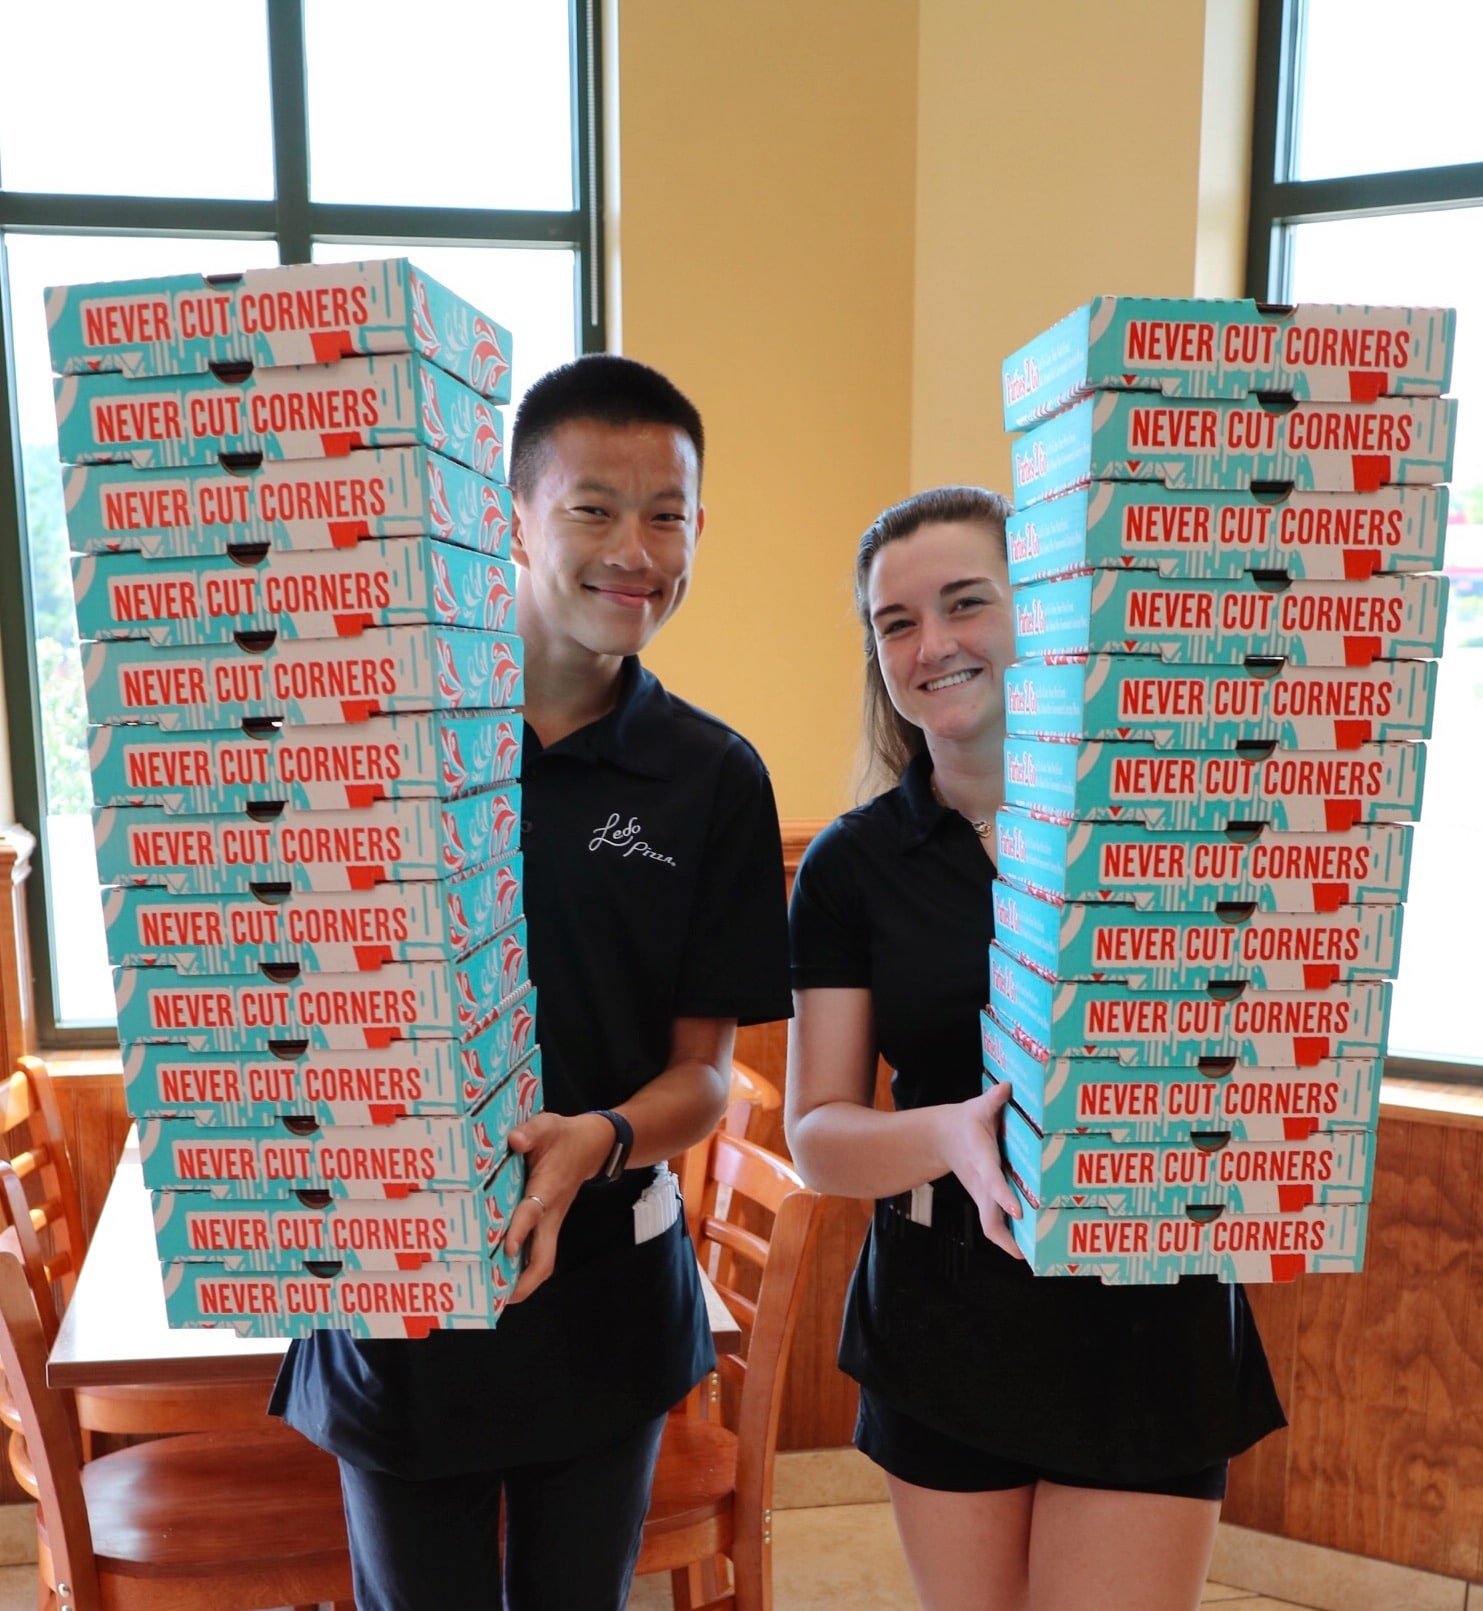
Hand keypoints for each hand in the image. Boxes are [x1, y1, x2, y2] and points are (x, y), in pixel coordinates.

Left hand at [502, 1111, 612, 1302]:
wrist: (593, 1145)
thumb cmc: (564, 1136)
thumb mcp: (548, 1124)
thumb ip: (532, 1132)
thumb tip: (514, 1140)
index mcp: (549, 1188)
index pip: (533, 1212)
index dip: (521, 1229)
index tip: (506, 1248)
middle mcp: (551, 1213)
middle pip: (544, 1258)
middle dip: (524, 1281)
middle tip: (497, 1297)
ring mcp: (551, 1222)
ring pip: (542, 1261)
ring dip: (521, 1281)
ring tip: (492, 1296)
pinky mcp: (548, 1224)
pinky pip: (537, 1253)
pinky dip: (521, 1268)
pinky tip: (499, 1275)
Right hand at [936, 1082, 1024, 1260]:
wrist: (941, 1138)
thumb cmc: (965, 1122)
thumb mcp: (977, 1107)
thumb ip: (993, 1099)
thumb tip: (1007, 1087)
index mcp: (981, 1162)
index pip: (993, 1183)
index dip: (1004, 1197)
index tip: (1020, 1211)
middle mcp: (981, 1184)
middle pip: (989, 1219)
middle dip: (1008, 1238)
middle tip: (1030, 1253)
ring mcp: (982, 1195)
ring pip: (992, 1226)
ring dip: (1010, 1242)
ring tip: (1035, 1256)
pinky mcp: (985, 1199)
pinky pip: (996, 1223)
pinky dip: (1010, 1236)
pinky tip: (1029, 1245)